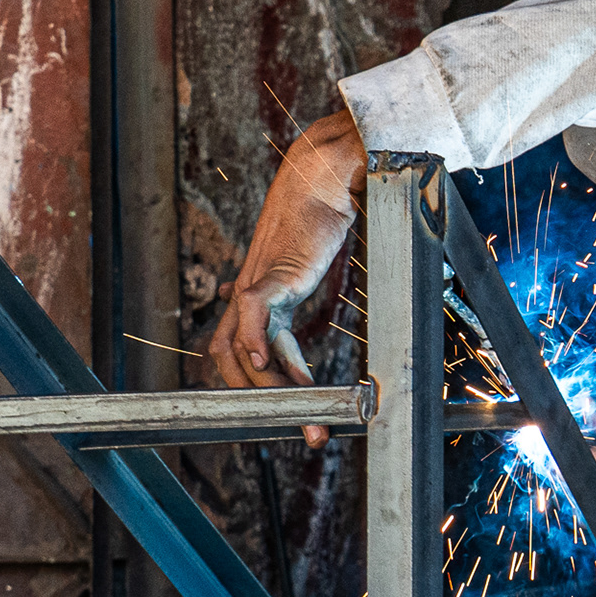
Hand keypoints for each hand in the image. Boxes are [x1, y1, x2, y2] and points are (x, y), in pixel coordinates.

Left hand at [207, 110, 367, 448]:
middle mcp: (253, 292)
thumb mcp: (322, 251)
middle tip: (306, 431)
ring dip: (267, 387)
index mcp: (265, 293)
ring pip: (240, 348)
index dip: (263, 384)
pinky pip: (253, 313)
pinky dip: (254, 341)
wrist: (327, 166)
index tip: (294, 411)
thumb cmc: (328, 201)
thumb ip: (322, 272)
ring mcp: (258, 282)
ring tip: (303, 412)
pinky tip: (268, 364)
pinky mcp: (271, 269)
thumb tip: (364, 281)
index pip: (246, 351)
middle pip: (231, 359)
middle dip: (260, 402)